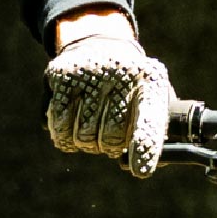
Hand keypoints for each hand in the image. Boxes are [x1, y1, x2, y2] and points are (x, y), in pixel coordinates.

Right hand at [43, 9, 174, 178]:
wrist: (100, 47)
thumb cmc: (132, 89)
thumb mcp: (154, 101)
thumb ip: (157, 134)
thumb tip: (143, 164)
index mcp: (150, 81)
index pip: (149, 119)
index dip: (144, 146)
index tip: (140, 170)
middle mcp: (121, 72)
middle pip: (111, 136)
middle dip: (109, 147)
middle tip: (110, 138)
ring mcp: (89, 72)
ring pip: (83, 136)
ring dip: (87, 143)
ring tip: (92, 124)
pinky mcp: (62, 76)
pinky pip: (59, 127)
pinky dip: (64, 137)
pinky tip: (72, 124)